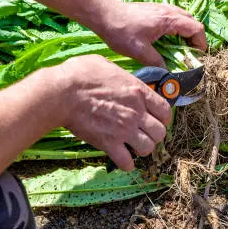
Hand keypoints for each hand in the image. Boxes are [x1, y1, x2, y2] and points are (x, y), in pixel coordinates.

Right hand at [47, 55, 171, 170]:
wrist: (61, 93)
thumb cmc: (80, 74)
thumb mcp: (106, 65)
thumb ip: (121, 75)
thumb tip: (121, 78)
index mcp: (138, 91)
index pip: (165, 111)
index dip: (163, 117)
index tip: (156, 119)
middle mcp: (136, 112)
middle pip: (160, 133)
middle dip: (154, 135)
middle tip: (144, 133)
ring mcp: (124, 129)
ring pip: (148, 148)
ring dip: (142, 149)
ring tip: (133, 146)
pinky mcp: (109, 143)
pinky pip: (127, 162)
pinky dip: (127, 164)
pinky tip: (122, 159)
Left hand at [90, 0, 206, 66]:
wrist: (102, 14)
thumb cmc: (120, 31)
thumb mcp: (139, 52)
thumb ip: (156, 63)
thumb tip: (167, 74)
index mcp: (168, 20)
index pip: (196, 28)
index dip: (201, 43)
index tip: (197, 56)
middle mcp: (168, 10)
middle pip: (192, 22)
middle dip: (195, 38)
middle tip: (189, 53)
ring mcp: (160, 7)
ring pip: (183, 18)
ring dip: (185, 32)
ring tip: (179, 47)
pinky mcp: (153, 9)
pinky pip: (173, 16)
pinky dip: (176, 27)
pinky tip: (166, 39)